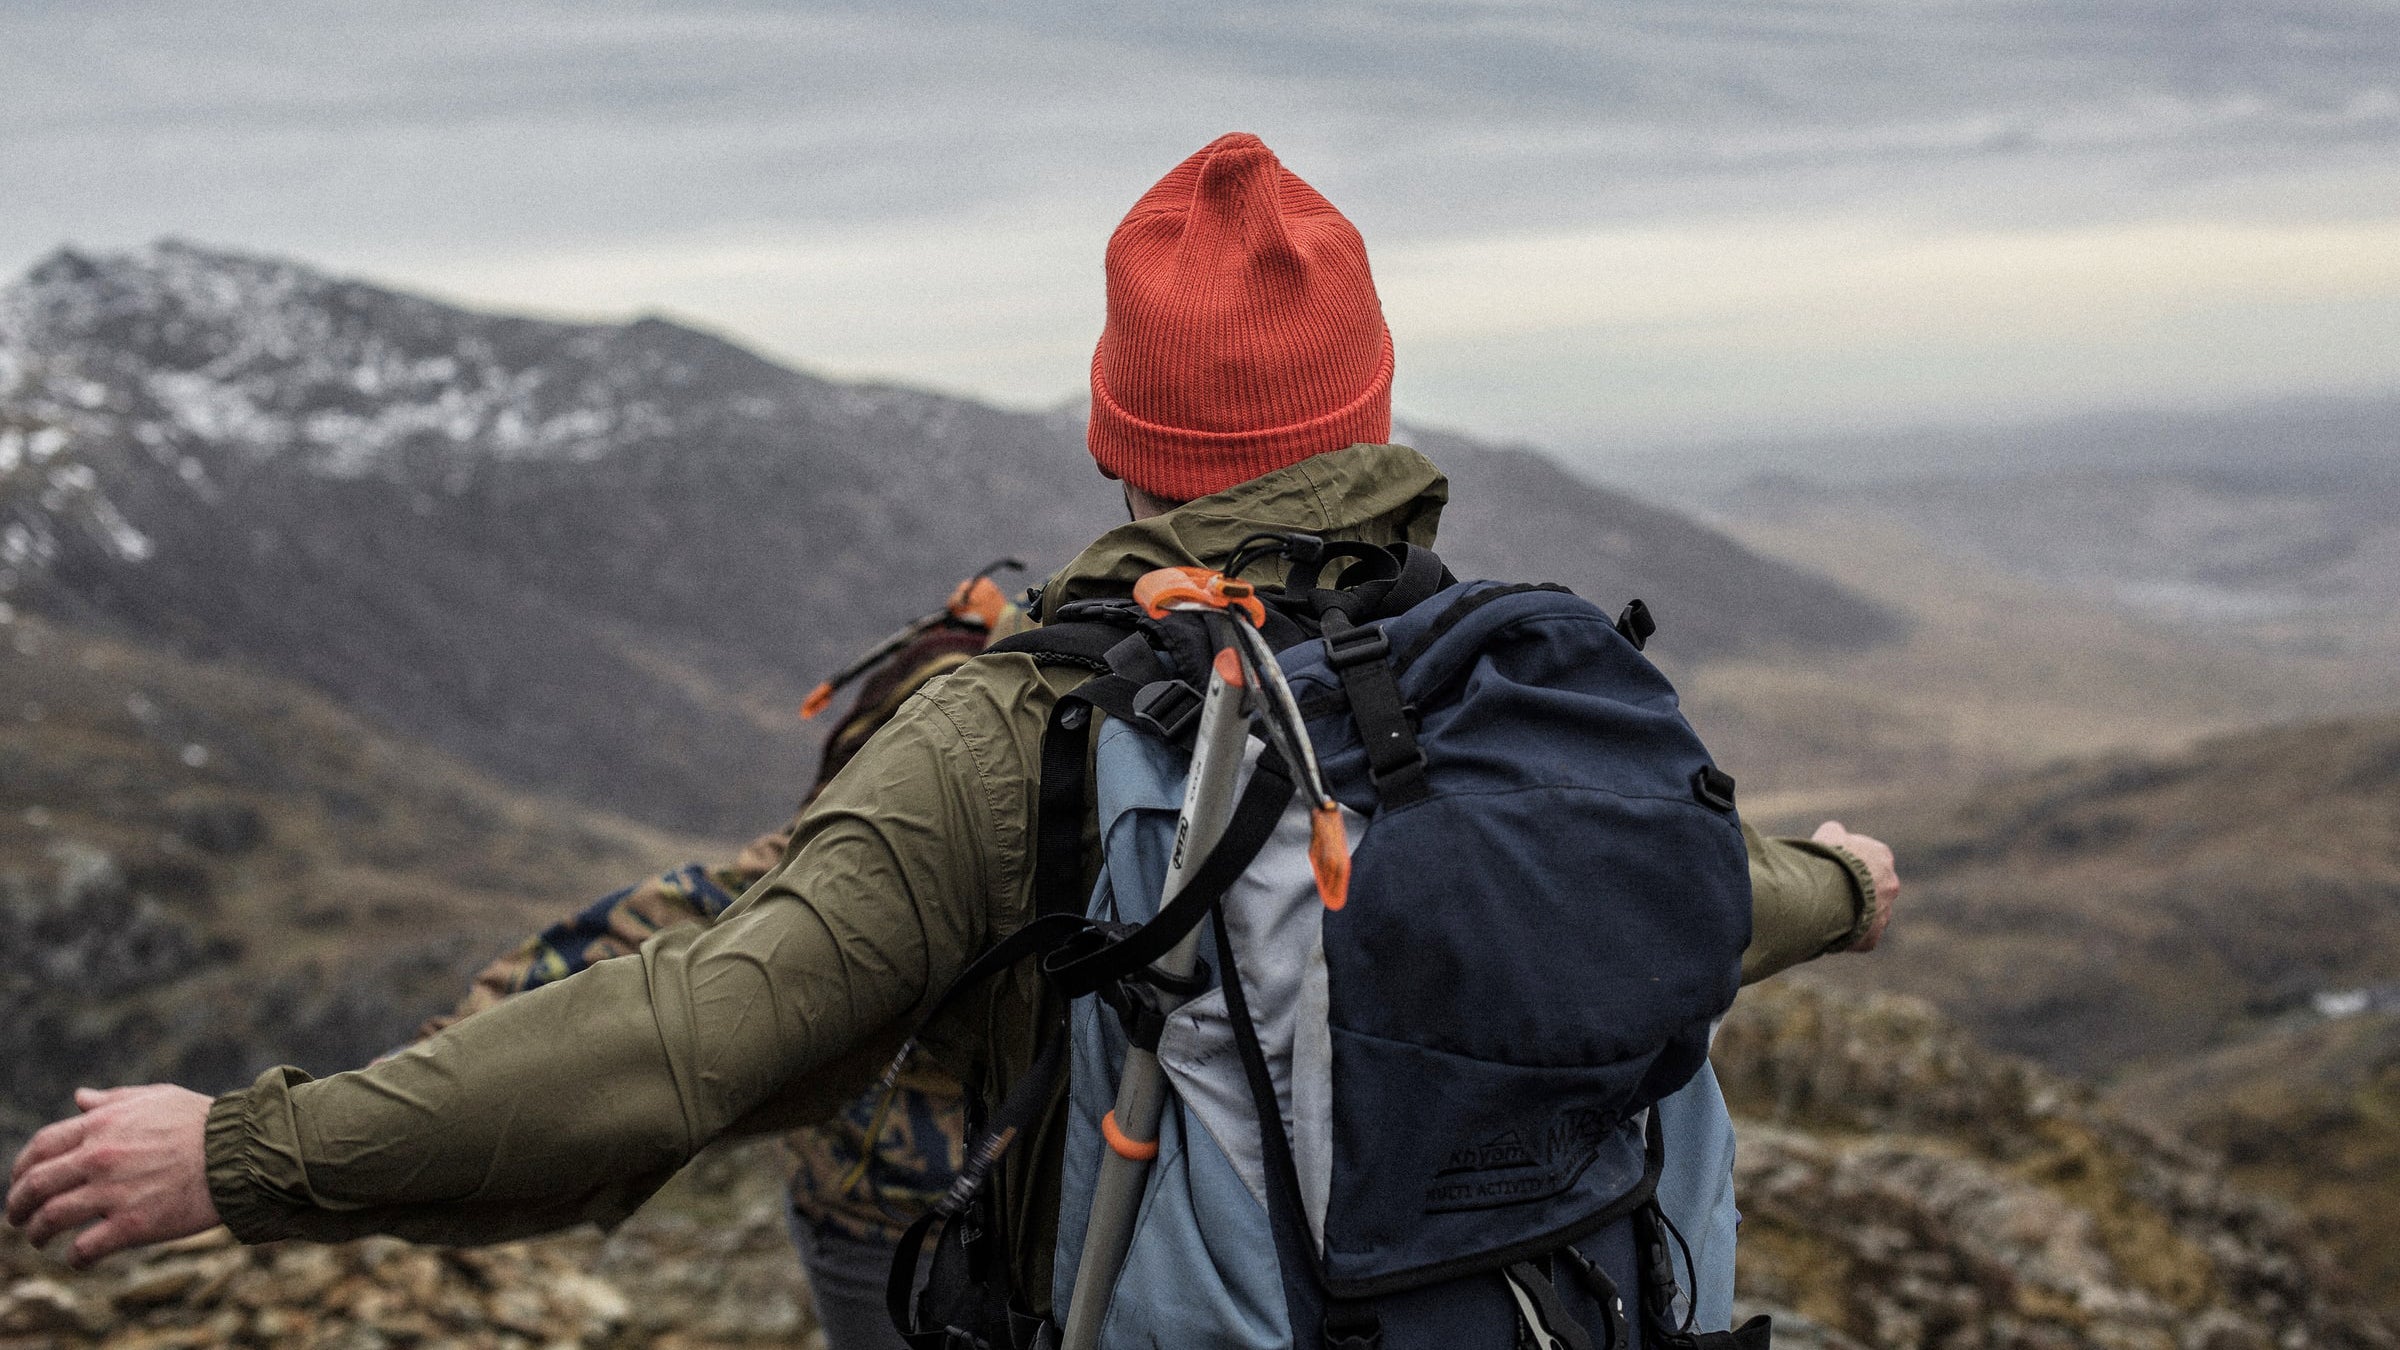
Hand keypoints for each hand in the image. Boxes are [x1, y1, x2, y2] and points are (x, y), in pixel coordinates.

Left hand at [6, 1085, 220, 1266]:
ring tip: (39, 1240)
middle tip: (17, 1218)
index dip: (21, 1167)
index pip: (40, 1147)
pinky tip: (79, 1258)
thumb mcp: (155, 1098)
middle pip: (35, 1185)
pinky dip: (75, 1258)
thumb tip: (80, 1097)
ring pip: (52, 1219)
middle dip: (18, 1205)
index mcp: (101, 1126)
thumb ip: (112, 1100)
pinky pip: (85, 1248)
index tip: (20, 1181)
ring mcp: (113, 1193)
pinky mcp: (133, 1225)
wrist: (241, 1153)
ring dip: (37, 1233)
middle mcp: (99, 1158)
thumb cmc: (201, 1122)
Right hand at [1812, 821, 1897, 952]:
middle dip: (1854, 889)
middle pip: (1873, 887)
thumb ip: (1835, 832)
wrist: (1830, 893)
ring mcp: (1884, 913)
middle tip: (1830, 890)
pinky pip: (1859, 936)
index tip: (1833, 866)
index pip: (1871, 858)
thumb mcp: (1827, 835)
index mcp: (1882, 857)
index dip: (1850, 862)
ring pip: (1868, 914)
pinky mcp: (1872, 936)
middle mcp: (1890, 885)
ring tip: (1827, 911)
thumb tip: (1835, 832)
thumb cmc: (1829, 860)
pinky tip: (1829, 928)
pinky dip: (1847, 934)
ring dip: (1852, 913)